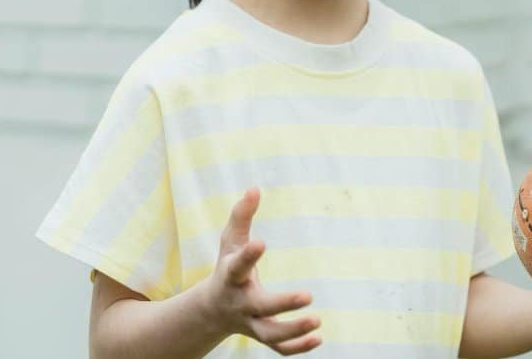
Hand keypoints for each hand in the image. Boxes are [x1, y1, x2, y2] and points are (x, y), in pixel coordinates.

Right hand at [203, 187, 321, 354]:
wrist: (212, 309)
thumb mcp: (230, 241)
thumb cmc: (227, 265)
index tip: (261, 242)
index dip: (248, 255)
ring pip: (270, 335)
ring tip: (317, 321)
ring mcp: (250, 323)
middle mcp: (240, 303)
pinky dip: (297, 348)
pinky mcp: (261, 336)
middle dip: (283, 303)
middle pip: (260, 307)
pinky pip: (278, 349)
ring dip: (293, 331)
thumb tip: (254, 188)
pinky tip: (318, 338)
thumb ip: (241, 216)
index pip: (238, 266)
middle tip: (308, 295)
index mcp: (231, 276)